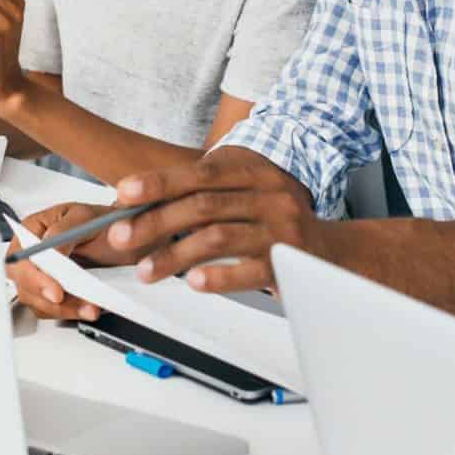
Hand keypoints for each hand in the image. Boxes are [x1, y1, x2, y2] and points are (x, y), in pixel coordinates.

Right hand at [5, 202, 126, 322]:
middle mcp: (32, 253)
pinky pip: (51, 310)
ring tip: (90, 308)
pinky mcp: (53, 292)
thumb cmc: (100, 221)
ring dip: (63, 309)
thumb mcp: (84, 217)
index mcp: (32, 229)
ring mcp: (41, 275)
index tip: (56, 292)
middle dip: (48, 299)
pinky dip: (69, 312)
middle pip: (24, 284)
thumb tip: (51, 253)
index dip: (34, 278)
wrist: (122, 236)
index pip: (20, 258)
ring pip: (37, 301)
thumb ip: (63, 232)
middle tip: (74, 304)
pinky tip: (87, 308)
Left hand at [107, 148, 322, 294]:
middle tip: (120, 237)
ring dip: (175, 254)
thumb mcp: (244, 198)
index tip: (123, 194)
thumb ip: (202, 199)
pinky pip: (248, 269)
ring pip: (218, 237)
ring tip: (146, 269)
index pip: (199, 173)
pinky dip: (218, 276)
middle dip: (155, 221)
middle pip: (203, 205)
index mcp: (253, 173)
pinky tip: (193, 282)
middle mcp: (268, 195)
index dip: (158, 182)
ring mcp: (280, 229)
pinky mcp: (288, 263)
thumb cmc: (276, 224)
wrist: (334, 252)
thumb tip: (139, 207)